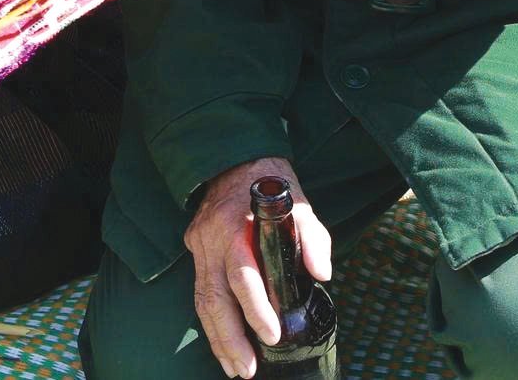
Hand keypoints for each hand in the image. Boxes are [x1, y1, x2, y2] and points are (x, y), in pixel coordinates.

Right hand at [185, 157, 330, 378]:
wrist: (235, 159)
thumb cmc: (272, 185)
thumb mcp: (301, 205)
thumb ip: (313, 239)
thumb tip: (322, 273)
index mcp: (238, 228)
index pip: (243, 276)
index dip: (255, 309)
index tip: (272, 334)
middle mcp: (212, 241)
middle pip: (214, 299)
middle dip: (230, 339)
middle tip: (248, 369)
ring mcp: (199, 247)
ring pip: (202, 302)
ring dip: (218, 339)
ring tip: (236, 368)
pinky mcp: (195, 250)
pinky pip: (199, 293)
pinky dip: (210, 324)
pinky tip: (223, 346)